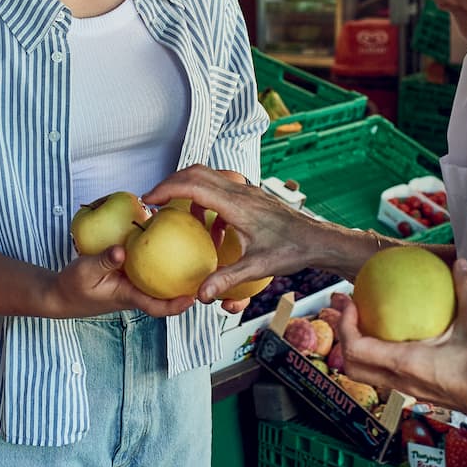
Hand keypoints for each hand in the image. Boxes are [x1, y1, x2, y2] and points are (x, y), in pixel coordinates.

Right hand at [49, 244, 195, 318]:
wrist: (61, 292)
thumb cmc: (73, 286)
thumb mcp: (85, 272)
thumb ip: (103, 261)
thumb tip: (122, 251)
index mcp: (130, 296)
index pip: (157, 307)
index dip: (176, 306)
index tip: (192, 299)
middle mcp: (138, 290)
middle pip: (168, 292)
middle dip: (188, 285)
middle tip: (209, 270)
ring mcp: (136, 281)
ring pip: (162, 277)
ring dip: (178, 267)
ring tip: (197, 248)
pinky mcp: (131, 271)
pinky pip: (151, 264)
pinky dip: (160, 253)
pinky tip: (167, 234)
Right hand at [145, 164, 327, 301]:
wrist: (317, 239)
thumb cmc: (291, 251)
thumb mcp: (257, 268)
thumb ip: (227, 280)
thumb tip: (200, 294)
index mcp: (237, 205)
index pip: (193, 186)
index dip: (166, 189)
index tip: (149, 200)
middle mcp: (240, 191)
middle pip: (196, 172)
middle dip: (170, 183)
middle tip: (154, 201)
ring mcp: (246, 190)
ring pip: (208, 176)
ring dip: (188, 189)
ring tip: (178, 213)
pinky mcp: (251, 195)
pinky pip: (220, 187)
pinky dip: (206, 199)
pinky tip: (210, 226)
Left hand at [335, 259, 466, 426]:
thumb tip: (459, 263)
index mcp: (406, 363)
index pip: (356, 348)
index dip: (345, 325)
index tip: (352, 303)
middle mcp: (402, 380)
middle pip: (352, 366)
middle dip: (344, 338)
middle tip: (350, 312)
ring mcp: (411, 390)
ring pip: (369, 374)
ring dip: (360, 349)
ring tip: (367, 323)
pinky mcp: (423, 393)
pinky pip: (388, 376)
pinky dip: (381, 356)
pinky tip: (399, 337)